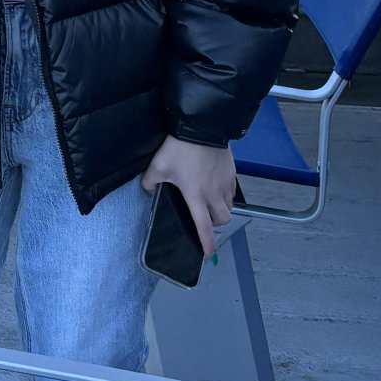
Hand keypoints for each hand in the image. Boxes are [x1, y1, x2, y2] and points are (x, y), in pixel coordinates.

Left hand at [141, 136, 235, 256]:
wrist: (202, 127)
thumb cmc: (179, 148)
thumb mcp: (157, 166)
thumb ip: (149, 182)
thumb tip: (148, 189)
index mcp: (196, 196)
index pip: (203, 227)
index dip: (207, 243)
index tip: (208, 254)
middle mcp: (214, 193)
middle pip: (222, 220)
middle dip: (215, 224)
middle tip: (205, 220)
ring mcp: (225, 183)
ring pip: (230, 206)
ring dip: (221, 209)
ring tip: (210, 203)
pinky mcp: (232, 172)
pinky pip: (232, 191)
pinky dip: (227, 194)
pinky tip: (217, 187)